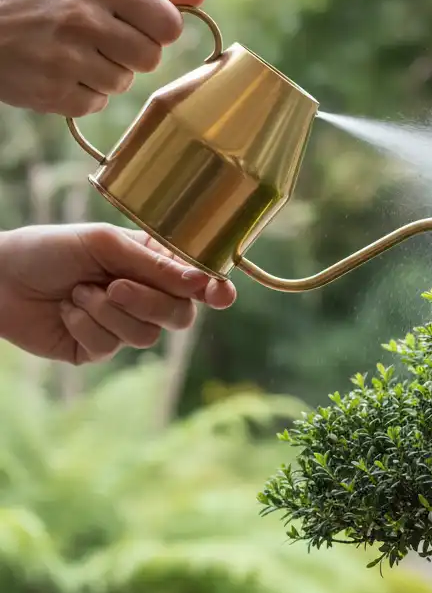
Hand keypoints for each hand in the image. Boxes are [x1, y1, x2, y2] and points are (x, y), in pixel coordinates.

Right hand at [0, 0, 205, 117]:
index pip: (168, 23)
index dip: (159, 31)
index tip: (139, 27)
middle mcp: (82, 17)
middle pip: (151, 58)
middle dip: (133, 55)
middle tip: (102, 41)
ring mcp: (66, 57)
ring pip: (125, 83)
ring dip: (107, 75)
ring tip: (73, 54)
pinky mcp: (54, 91)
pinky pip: (97, 104)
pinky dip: (83, 94)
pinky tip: (58, 73)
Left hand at [0, 223, 235, 364]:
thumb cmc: (49, 249)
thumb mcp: (104, 244)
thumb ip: (153, 264)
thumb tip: (200, 281)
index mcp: (153, 263)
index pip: (197, 281)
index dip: (214, 289)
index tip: (220, 294)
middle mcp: (145, 295)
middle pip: (180, 315)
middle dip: (148, 302)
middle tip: (115, 286)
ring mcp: (123, 324)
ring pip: (146, 335)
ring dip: (106, 312)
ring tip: (77, 293)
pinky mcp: (99, 348)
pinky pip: (111, 346)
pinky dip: (85, 326)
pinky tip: (66, 311)